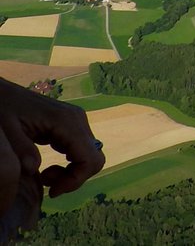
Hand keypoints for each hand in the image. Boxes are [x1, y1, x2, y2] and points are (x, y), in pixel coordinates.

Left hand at [0, 78, 104, 241]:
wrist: (1, 92)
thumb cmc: (2, 109)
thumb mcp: (6, 131)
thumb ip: (21, 150)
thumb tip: (35, 171)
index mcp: (66, 122)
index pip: (90, 157)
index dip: (77, 179)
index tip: (52, 191)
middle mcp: (78, 120)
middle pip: (94, 158)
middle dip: (75, 178)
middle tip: (47, 184)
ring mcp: (76, 122)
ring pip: (89, 155)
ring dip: (71, 173)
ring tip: (44, 176)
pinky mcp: (71, 126)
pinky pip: (81, 150)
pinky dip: (69, 165)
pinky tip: (48, 168)